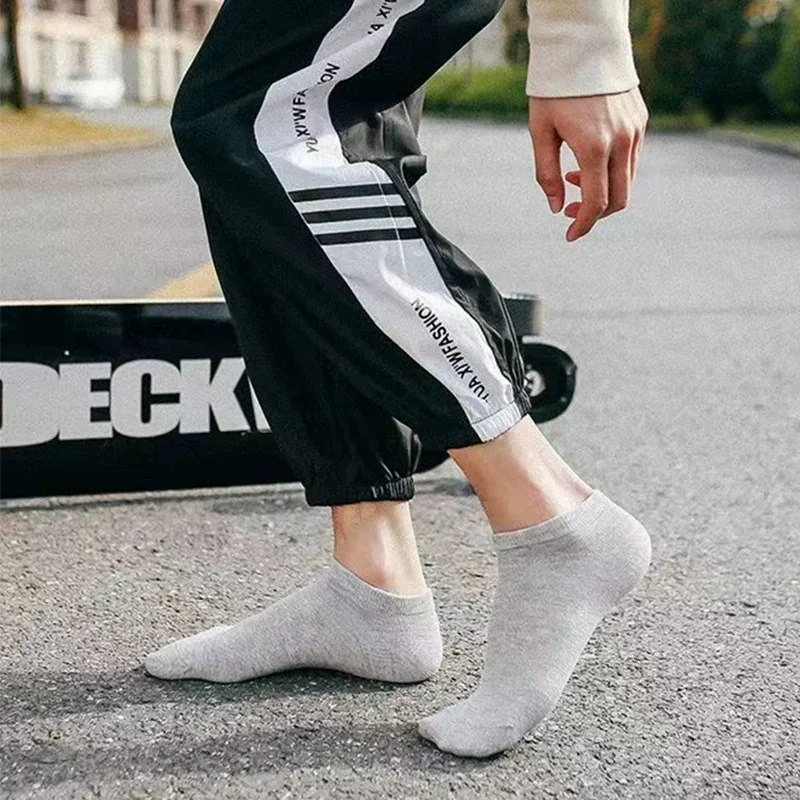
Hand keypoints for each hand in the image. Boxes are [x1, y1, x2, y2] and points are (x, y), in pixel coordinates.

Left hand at [528, 87, 647, 241]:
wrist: (583, 46)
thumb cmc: (554, 90)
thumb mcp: (540, 132)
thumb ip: (546, 174)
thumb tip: (556, 207)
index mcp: (594, 147)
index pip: (596, 203)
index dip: (583, 225)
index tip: (570, 235)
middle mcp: (621, 141)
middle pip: (618, 199)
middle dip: (595, 214)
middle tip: (570, 211)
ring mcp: (635, 130)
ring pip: (627, 181)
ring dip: (603, 192)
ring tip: (574, 180)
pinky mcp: (640, 120)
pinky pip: (630, 159)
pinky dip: (612, 172)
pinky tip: (588, 162)